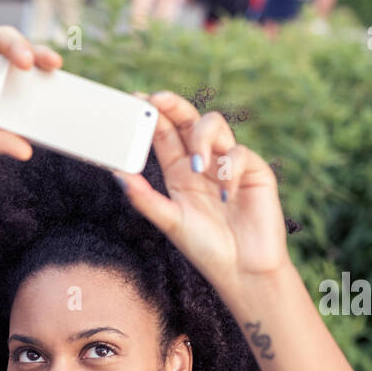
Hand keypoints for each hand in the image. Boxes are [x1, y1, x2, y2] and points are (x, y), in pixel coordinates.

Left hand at [115, 91, 290, 293]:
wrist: (244, 271)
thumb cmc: (206, 249)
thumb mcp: (170, 222)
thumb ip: (144, 198)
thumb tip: (117, 174)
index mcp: (179, 173)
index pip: (164, 134)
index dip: (152, 115)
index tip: (135, 101)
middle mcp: (203, 163)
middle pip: (188, 120)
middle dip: (174, 105)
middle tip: (159, 99)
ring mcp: (229, 164)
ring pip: (214, 126)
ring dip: (201, 139)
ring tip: (197, 167)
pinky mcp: (254, 170)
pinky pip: (240, 154)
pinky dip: (231, 171)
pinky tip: (226, 195)